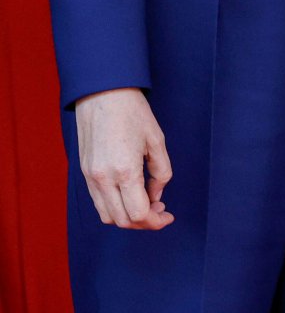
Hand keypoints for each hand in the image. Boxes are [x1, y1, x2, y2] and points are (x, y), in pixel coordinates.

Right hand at [75, 87, 173, 229]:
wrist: (102, 94)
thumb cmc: (133, 112)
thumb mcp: (156, 140)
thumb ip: (161, 172)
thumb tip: (157, 196)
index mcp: (124, 171)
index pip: (138, 214)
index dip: (155, 221)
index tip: (168, 216)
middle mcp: (103, 179)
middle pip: (122, 220)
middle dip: (144, 222)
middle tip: (161, 210)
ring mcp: (90, 178)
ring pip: (107, 216)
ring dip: (128, 218)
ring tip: (147, 203)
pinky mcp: (84, 173)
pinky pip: (98, 202)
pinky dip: (115, 207)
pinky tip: (130, 195)